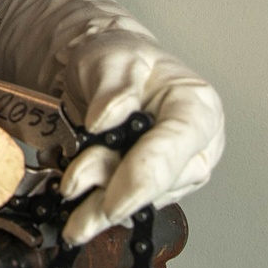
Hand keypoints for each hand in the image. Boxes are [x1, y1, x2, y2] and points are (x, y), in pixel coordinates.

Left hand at [58, 29, 224, 243]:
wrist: (100, 73)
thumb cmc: (117, 61)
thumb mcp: (111, 59)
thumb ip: (112, 88)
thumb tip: (107, 118)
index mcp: (197, 107)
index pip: (175, 146)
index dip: (143, 176)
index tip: (113, 201)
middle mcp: (195, 146)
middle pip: (157, 182)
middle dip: (112, 192)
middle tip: (71, 188)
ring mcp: (176, 172)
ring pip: (140, 202)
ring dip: (99, 206)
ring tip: (70, 208)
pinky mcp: (153, 189)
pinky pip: (127, 206)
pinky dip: (96, 206)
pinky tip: (77, 206)